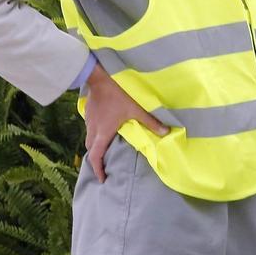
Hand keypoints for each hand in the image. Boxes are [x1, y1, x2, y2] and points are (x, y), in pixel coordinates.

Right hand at [83, 63, 167, 182]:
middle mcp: (93, 129)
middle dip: (96, 159)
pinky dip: (96, 133)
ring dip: (96, 146)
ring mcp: (89, 120)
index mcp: (103, 133)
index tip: (103, 178)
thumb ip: (151, 122)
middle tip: (105, 165)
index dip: (98, 169)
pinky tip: (104, 129)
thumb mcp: (137, 109)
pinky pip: (90, 127)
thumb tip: (166, 132)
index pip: (96, 156)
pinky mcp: (89, 111)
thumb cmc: (119, 94)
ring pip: (89, 138)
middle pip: (91, 149)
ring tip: (106, 149)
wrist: (100, 76)